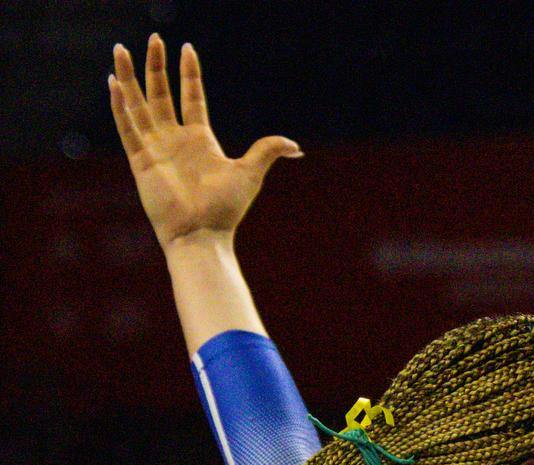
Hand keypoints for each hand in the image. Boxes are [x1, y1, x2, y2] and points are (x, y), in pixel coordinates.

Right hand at [108, 34, 299, 250]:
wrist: (202, 233)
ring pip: (138, 105)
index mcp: (200, 139)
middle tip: (153, 39)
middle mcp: (175, 139)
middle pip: (161, 94)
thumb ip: (267, 151)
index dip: (188, 73)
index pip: (192, 97)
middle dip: (156, 66)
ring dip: (129, 78)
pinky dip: (120, 106)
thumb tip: (297, 147)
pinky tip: (114, 84)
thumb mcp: (250, 173)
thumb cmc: (226, 208)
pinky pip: (127, 127)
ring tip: (120, 50)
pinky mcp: (141, 160)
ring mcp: (156, 148)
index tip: (185, 48)